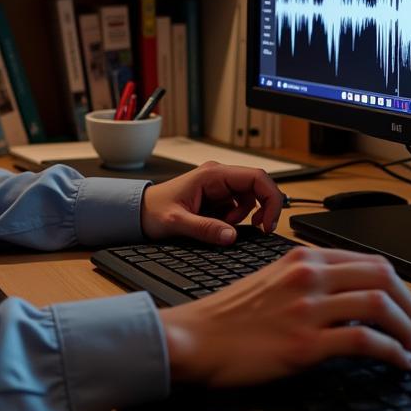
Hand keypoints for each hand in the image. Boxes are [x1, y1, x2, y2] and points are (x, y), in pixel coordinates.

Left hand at [140, 161, 283, 244]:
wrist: (139, 212)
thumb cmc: (153, 211)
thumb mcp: (177, 223)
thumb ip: (205, 229)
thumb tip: (231, 236)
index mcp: (212, 174)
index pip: (256, 177)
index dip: (271, 198)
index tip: (269, 223)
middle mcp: (218, 176)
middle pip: (257, 186)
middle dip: (263, 209)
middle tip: (260, 229)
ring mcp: (218, 186)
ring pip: (249, 199)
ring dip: (244, 216)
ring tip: (223, 226)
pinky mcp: (216, 197)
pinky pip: (238, 207)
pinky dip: (234, 219)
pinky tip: (219, 225)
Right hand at [159, 247, 410, 387]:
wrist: (198, 338)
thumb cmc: (231, 315)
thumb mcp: (273, 281)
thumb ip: (312, 282)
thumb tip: (354, 303)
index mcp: (301, 257)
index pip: (371, 261)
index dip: (401, 288)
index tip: (410, 311)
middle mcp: (308, 275)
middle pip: (384, 278)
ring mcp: (307, 307)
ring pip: (381, 306)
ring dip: (408, 332)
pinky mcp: (305, 342)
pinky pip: (365, 342)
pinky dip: (392, 353)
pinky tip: (397, 363)